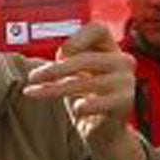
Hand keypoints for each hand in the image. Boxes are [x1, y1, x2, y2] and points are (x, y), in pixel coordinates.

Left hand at [22, 21, 147, 159]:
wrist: (104, 130)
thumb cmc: (87, 98)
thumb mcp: (74, 75)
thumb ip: (64, 62)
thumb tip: (44, 66)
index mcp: (111, 49)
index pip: (98, 28)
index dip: (77, 37)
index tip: (60, 53)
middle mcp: (123, 62)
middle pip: (84, 58)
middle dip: (54, 69)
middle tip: (33, 77)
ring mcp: (126, 82)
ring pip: (84, 82)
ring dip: (54, 89)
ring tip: (35, 93)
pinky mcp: (125, 103)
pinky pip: (95, 103)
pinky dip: (80, 106)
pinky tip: (75, 109)